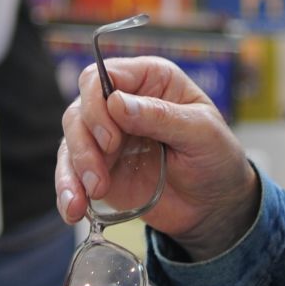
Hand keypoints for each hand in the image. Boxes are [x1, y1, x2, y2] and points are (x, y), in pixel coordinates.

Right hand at [57, 56, 258, 262]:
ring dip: (74, 168)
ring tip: (93, 193)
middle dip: (84, 141)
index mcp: (149, 80)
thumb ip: (161, 116)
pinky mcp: (100, 168)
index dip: (97, 103)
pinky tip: (74, 209)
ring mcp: (107, 137)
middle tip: (102, 173)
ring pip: (71, 139)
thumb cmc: (216, 157)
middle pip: (80, 108)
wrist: (215, 206)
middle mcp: (122, 104)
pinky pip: (72, 173)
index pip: (103, 76)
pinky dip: (68, 190)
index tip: (112, 138)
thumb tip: (117, 103)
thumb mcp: (201, 133)